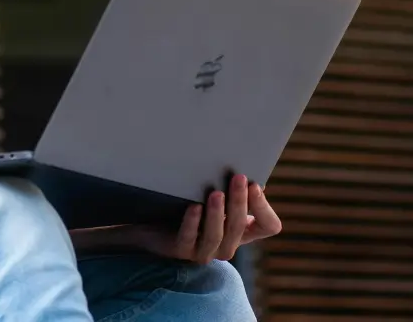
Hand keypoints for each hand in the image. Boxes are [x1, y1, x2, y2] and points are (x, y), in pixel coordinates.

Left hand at [126, 174, 281, 263]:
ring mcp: (204, 251)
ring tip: (216, 192)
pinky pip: (189, 239)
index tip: (255, 184)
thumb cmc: (187, 205)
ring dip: (217, 213)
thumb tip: (249, 167)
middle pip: (239, 227)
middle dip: (239, 201)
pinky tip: (193, 207)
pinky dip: (192, 223)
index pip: (268, 226)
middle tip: (238, 178)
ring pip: (217, 236)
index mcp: (241, 230)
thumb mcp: (214, 197)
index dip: (263, 207)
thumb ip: (230, 188)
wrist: (151, 226)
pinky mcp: (180, 251)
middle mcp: (227, 244)